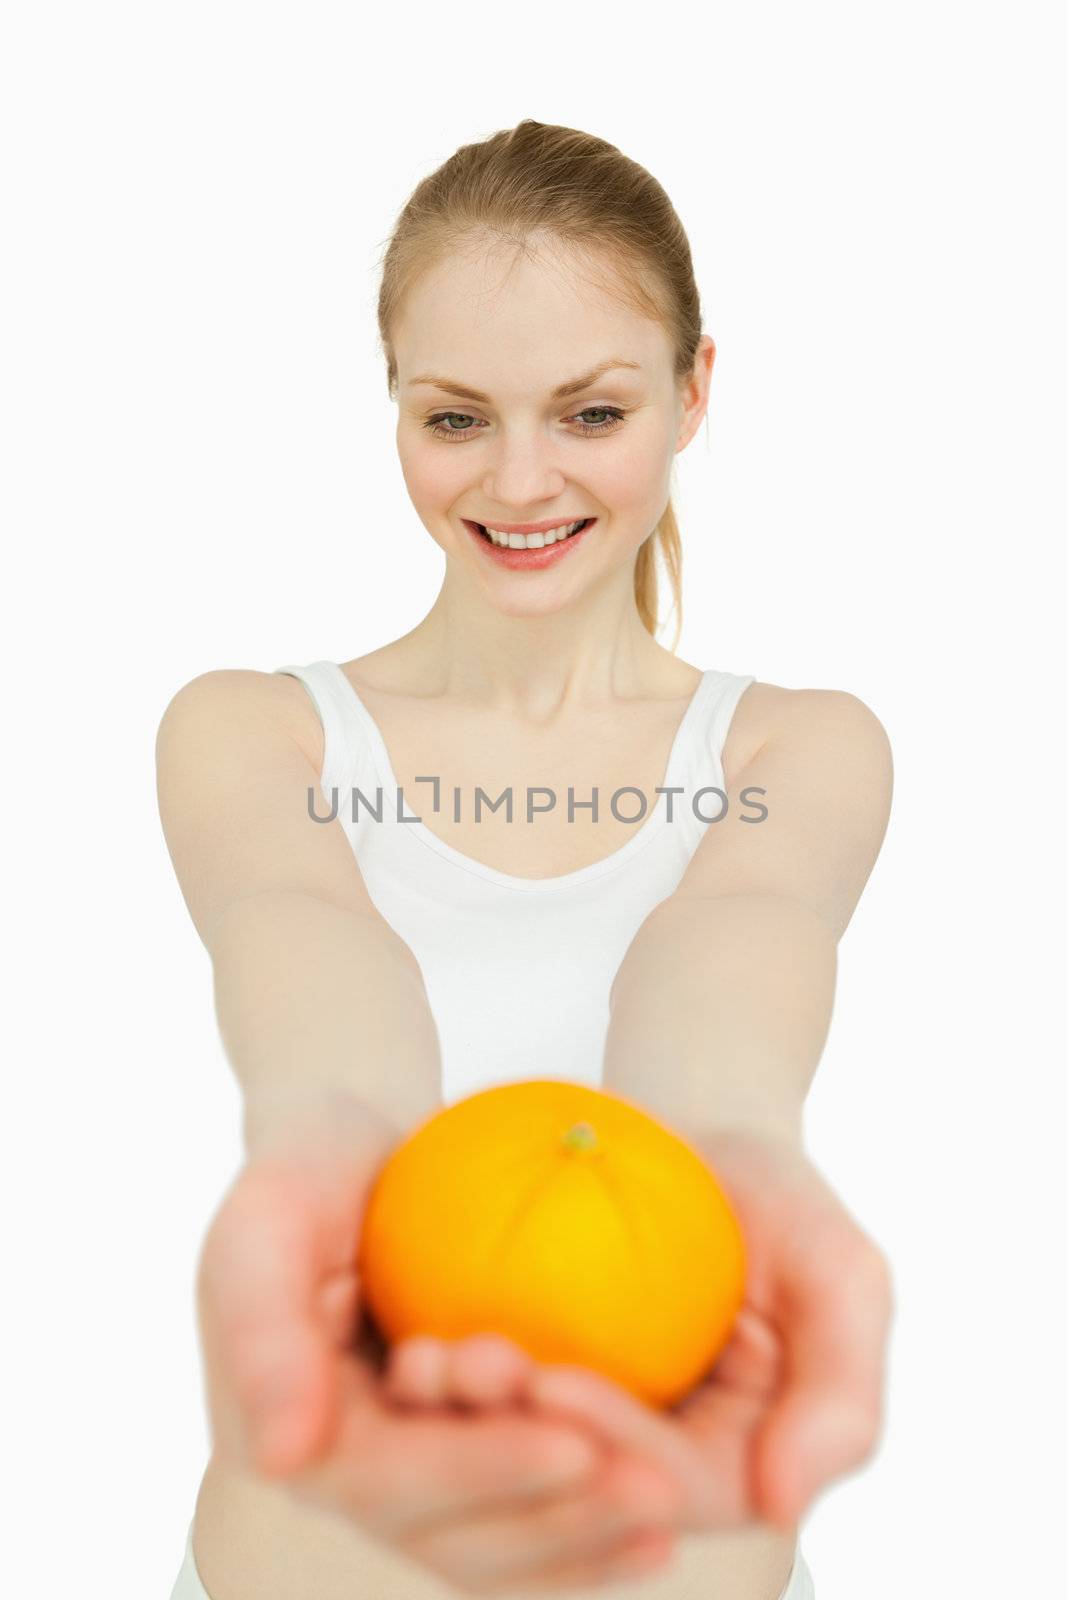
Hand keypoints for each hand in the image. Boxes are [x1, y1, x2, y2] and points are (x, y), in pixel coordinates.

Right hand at [196, 1092, 714, 1592]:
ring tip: (665, 1514)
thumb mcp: (266, 1222)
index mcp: (289, 1433)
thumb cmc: (305, 1168)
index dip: (481, 1468)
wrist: (348, 1150)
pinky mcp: (456, 1456)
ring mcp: (404, 1474)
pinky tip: (657, 1531)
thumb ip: (263, 1334)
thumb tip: (283, 1459)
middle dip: (556, 1518)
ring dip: (581, 1538)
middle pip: (453, 1534)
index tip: (575, 1447)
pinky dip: (583, 1529)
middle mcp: (345, 1476)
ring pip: (494, 1545)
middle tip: (656, 1493)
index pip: (389, 1478)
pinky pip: (521, 1513)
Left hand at [440, 1125, 891, 1536]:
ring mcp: (577, 1429)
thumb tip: (783, 1505)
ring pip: (514, 1460)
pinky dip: (444, 1388)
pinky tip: (412, 1347)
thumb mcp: (837, 1272)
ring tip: (428, 1363)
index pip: (668, 1483)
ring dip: (465, 1424)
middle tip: (467, 1369)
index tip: (549, 1379)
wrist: (693, 1135)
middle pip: (577, 1485)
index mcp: (728, 1467)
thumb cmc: (773, 1198)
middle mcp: (644, 1467)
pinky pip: (477, 1408)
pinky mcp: (522, 1386)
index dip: (609, 1443)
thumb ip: (840, 1392)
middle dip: (519, 1441)